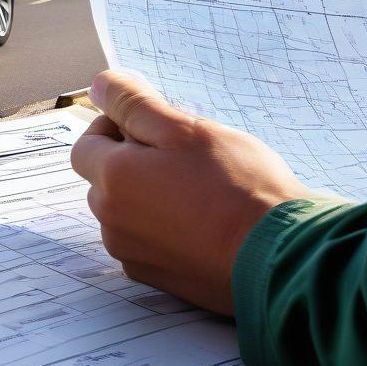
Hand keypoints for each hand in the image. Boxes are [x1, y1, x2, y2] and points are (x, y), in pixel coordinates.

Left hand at [71, 70, 312, 315]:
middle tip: (183, 154)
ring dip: (150, 195)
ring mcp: (135, 256)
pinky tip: (203, 220)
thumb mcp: (183, 129)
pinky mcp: (160, 279)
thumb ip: (133, 104)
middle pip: (105, 179)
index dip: (114, 127)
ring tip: (199, 188)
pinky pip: (148, 241)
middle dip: (133, 161)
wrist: (280, 258)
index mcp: (112, 181)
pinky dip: (166, 227)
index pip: (86, 145)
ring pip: (128, 211)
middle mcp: (112, 223)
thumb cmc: (235, 188)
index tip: (151, 125)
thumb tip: (99, 85)